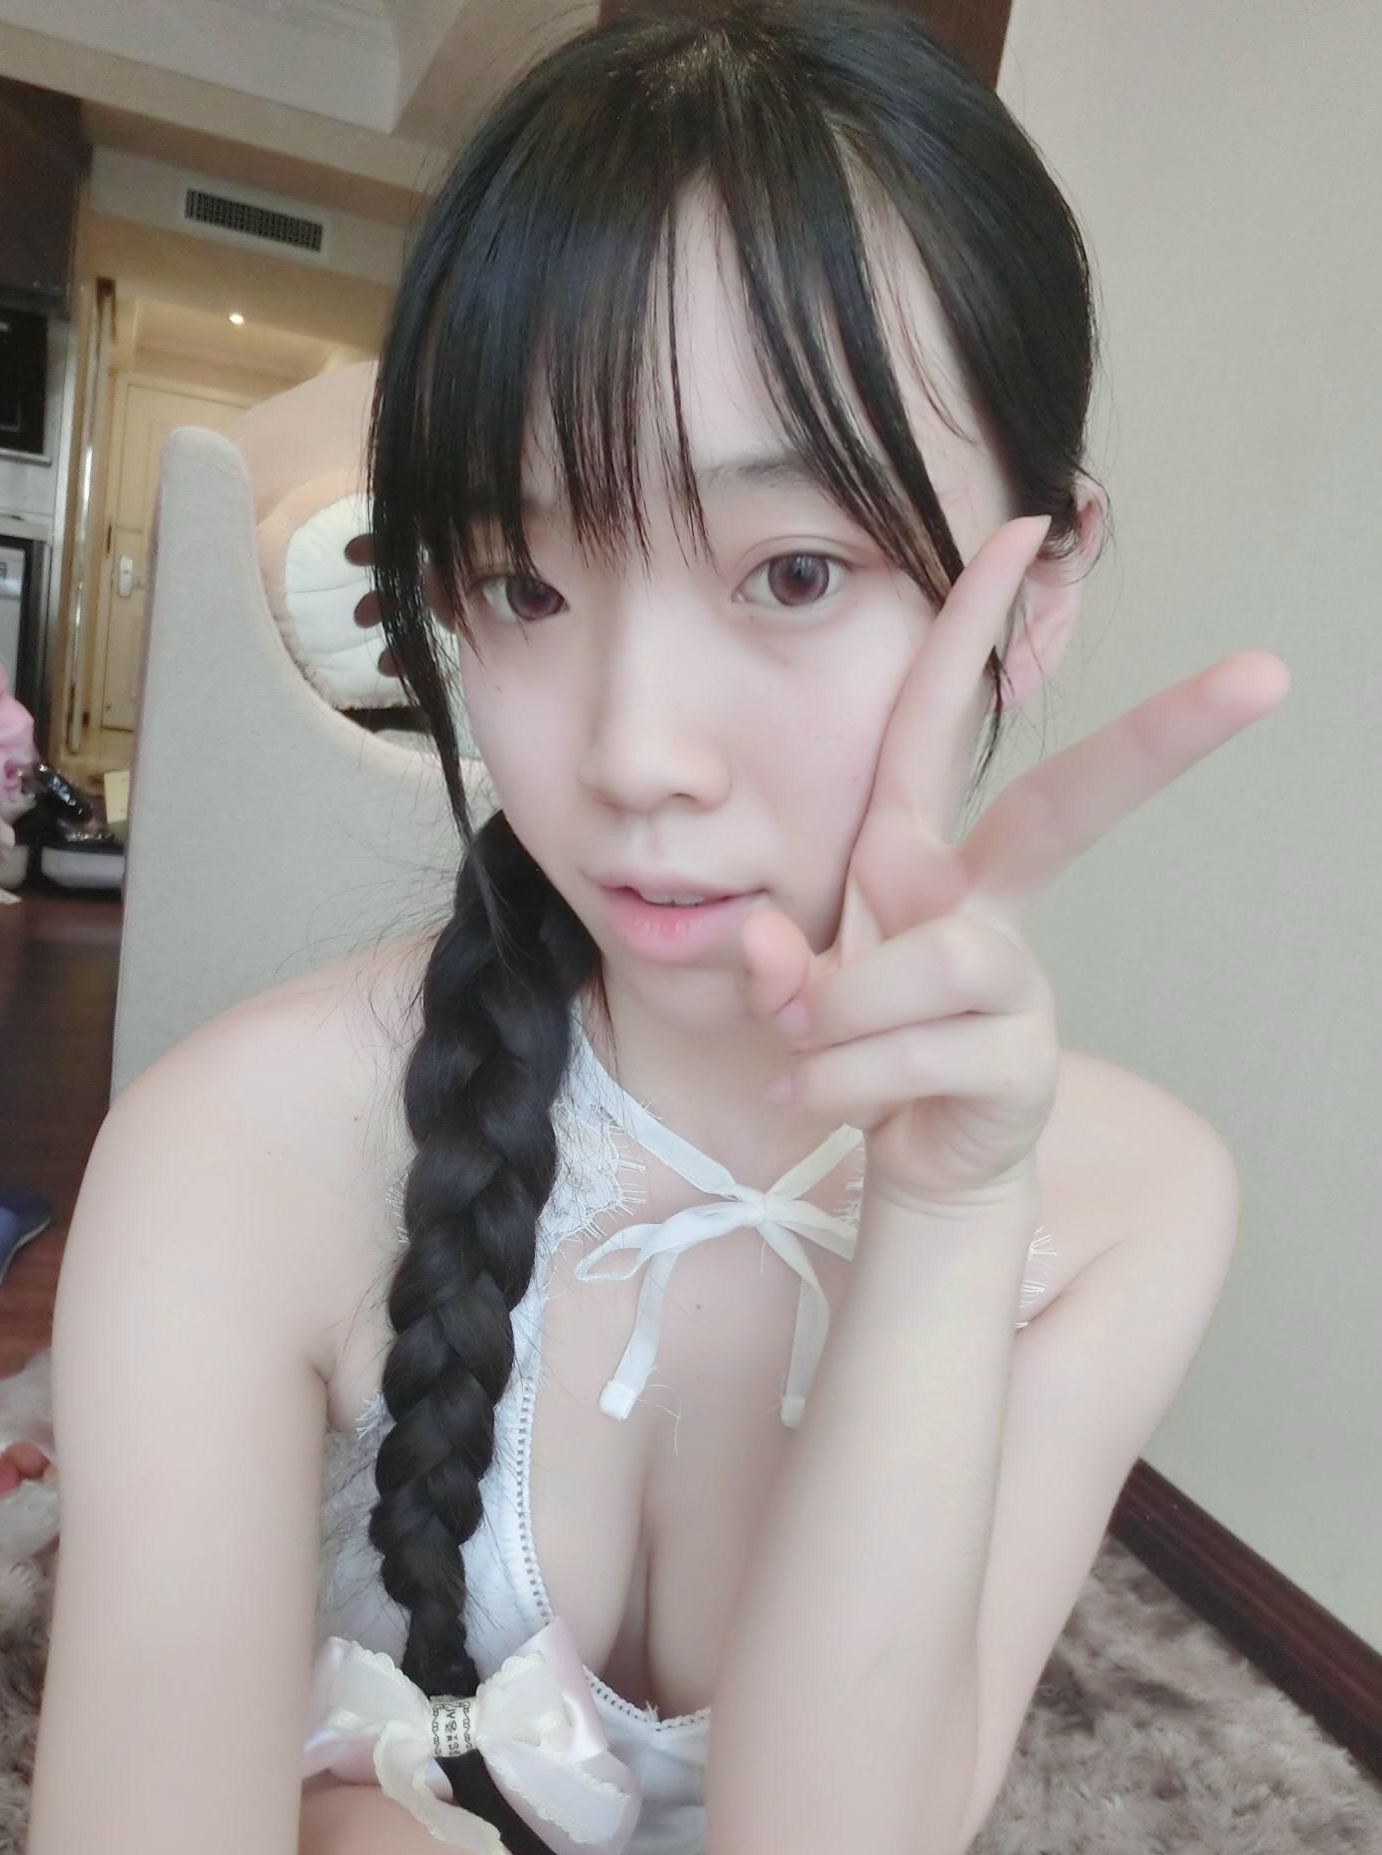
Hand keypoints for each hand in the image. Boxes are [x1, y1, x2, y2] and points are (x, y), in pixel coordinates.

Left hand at [739, 512, 1289, 1214]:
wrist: (904, 1153)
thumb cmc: (858, 1043)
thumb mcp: (794, 993)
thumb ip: (773, 965)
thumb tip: (766, 942)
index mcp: (915, 855)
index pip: (936, 720)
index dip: (972, 624)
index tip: (1024, 527)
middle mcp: (980, 901)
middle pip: (1066, 806)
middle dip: (1157, 738)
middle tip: (1262, 674)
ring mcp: (1015, 982)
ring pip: (933, 960)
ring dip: (841, 1016)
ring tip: (800, 1057)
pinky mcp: (1020, 1061)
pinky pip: (912, 1052)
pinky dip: (840, 1081)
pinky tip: (809, 1101)